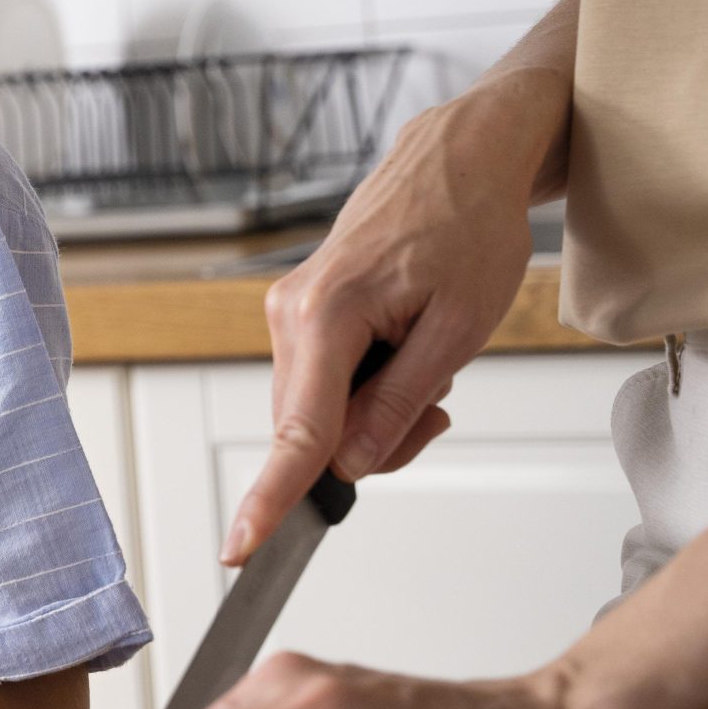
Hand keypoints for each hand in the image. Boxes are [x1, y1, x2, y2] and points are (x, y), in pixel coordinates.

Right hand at [223, 85, 551, 562]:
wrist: (455, 162)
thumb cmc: (467, 227)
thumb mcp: (458, 328)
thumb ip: (399, 403)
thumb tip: (356, 464)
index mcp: (325, 315)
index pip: (297, 431)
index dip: (271, 497)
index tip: (241, 546)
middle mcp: (289, 314)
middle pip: (312, 429)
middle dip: (374, 439)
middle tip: (438, 406)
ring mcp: (287, 312)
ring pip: (318, 409)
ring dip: (374, 410)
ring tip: (428, 361)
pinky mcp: (298, 312)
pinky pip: (320, 381)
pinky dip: (364, 386)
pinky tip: (403, 351)